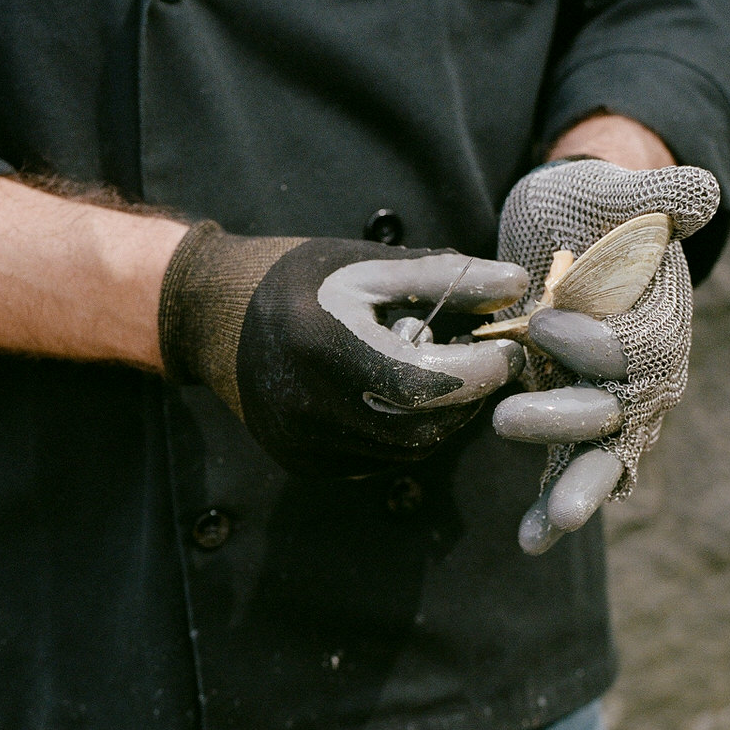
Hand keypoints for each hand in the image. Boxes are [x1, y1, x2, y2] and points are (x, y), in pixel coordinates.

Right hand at [158, 223, 525, 476]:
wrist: (214, 318)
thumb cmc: (297, 278)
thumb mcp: (368, 266)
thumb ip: (443, 277)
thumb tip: (515, 284)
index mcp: (322, 344)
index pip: (426, 379)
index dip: (481, 370)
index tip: (508, 349)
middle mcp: (308, 404)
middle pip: (422, 425)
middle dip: (467, 398)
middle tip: (485, 365)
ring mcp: (302, 443)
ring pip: (406, 451)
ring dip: (440, 418)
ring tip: (444, 375)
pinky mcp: (302, 464)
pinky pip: (378, 460)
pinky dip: (406, 434)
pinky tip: (402, 399)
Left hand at [492, 159, 719, 553]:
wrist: (567, 228)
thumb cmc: (591, 206)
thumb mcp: (614, 189)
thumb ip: (654, 195)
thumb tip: (700, 194)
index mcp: (656, 319)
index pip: (636, 347)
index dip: (593, 344)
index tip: (546, 322)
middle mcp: (640, 371)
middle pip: (618, 412)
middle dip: (573, 427)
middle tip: (510, 423)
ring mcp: (608, 402)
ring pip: (600, 455)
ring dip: (573, 488)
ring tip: (551, 523)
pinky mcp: (572, 421)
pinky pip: (568, 471)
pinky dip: (550, 507)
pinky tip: (532, 542)